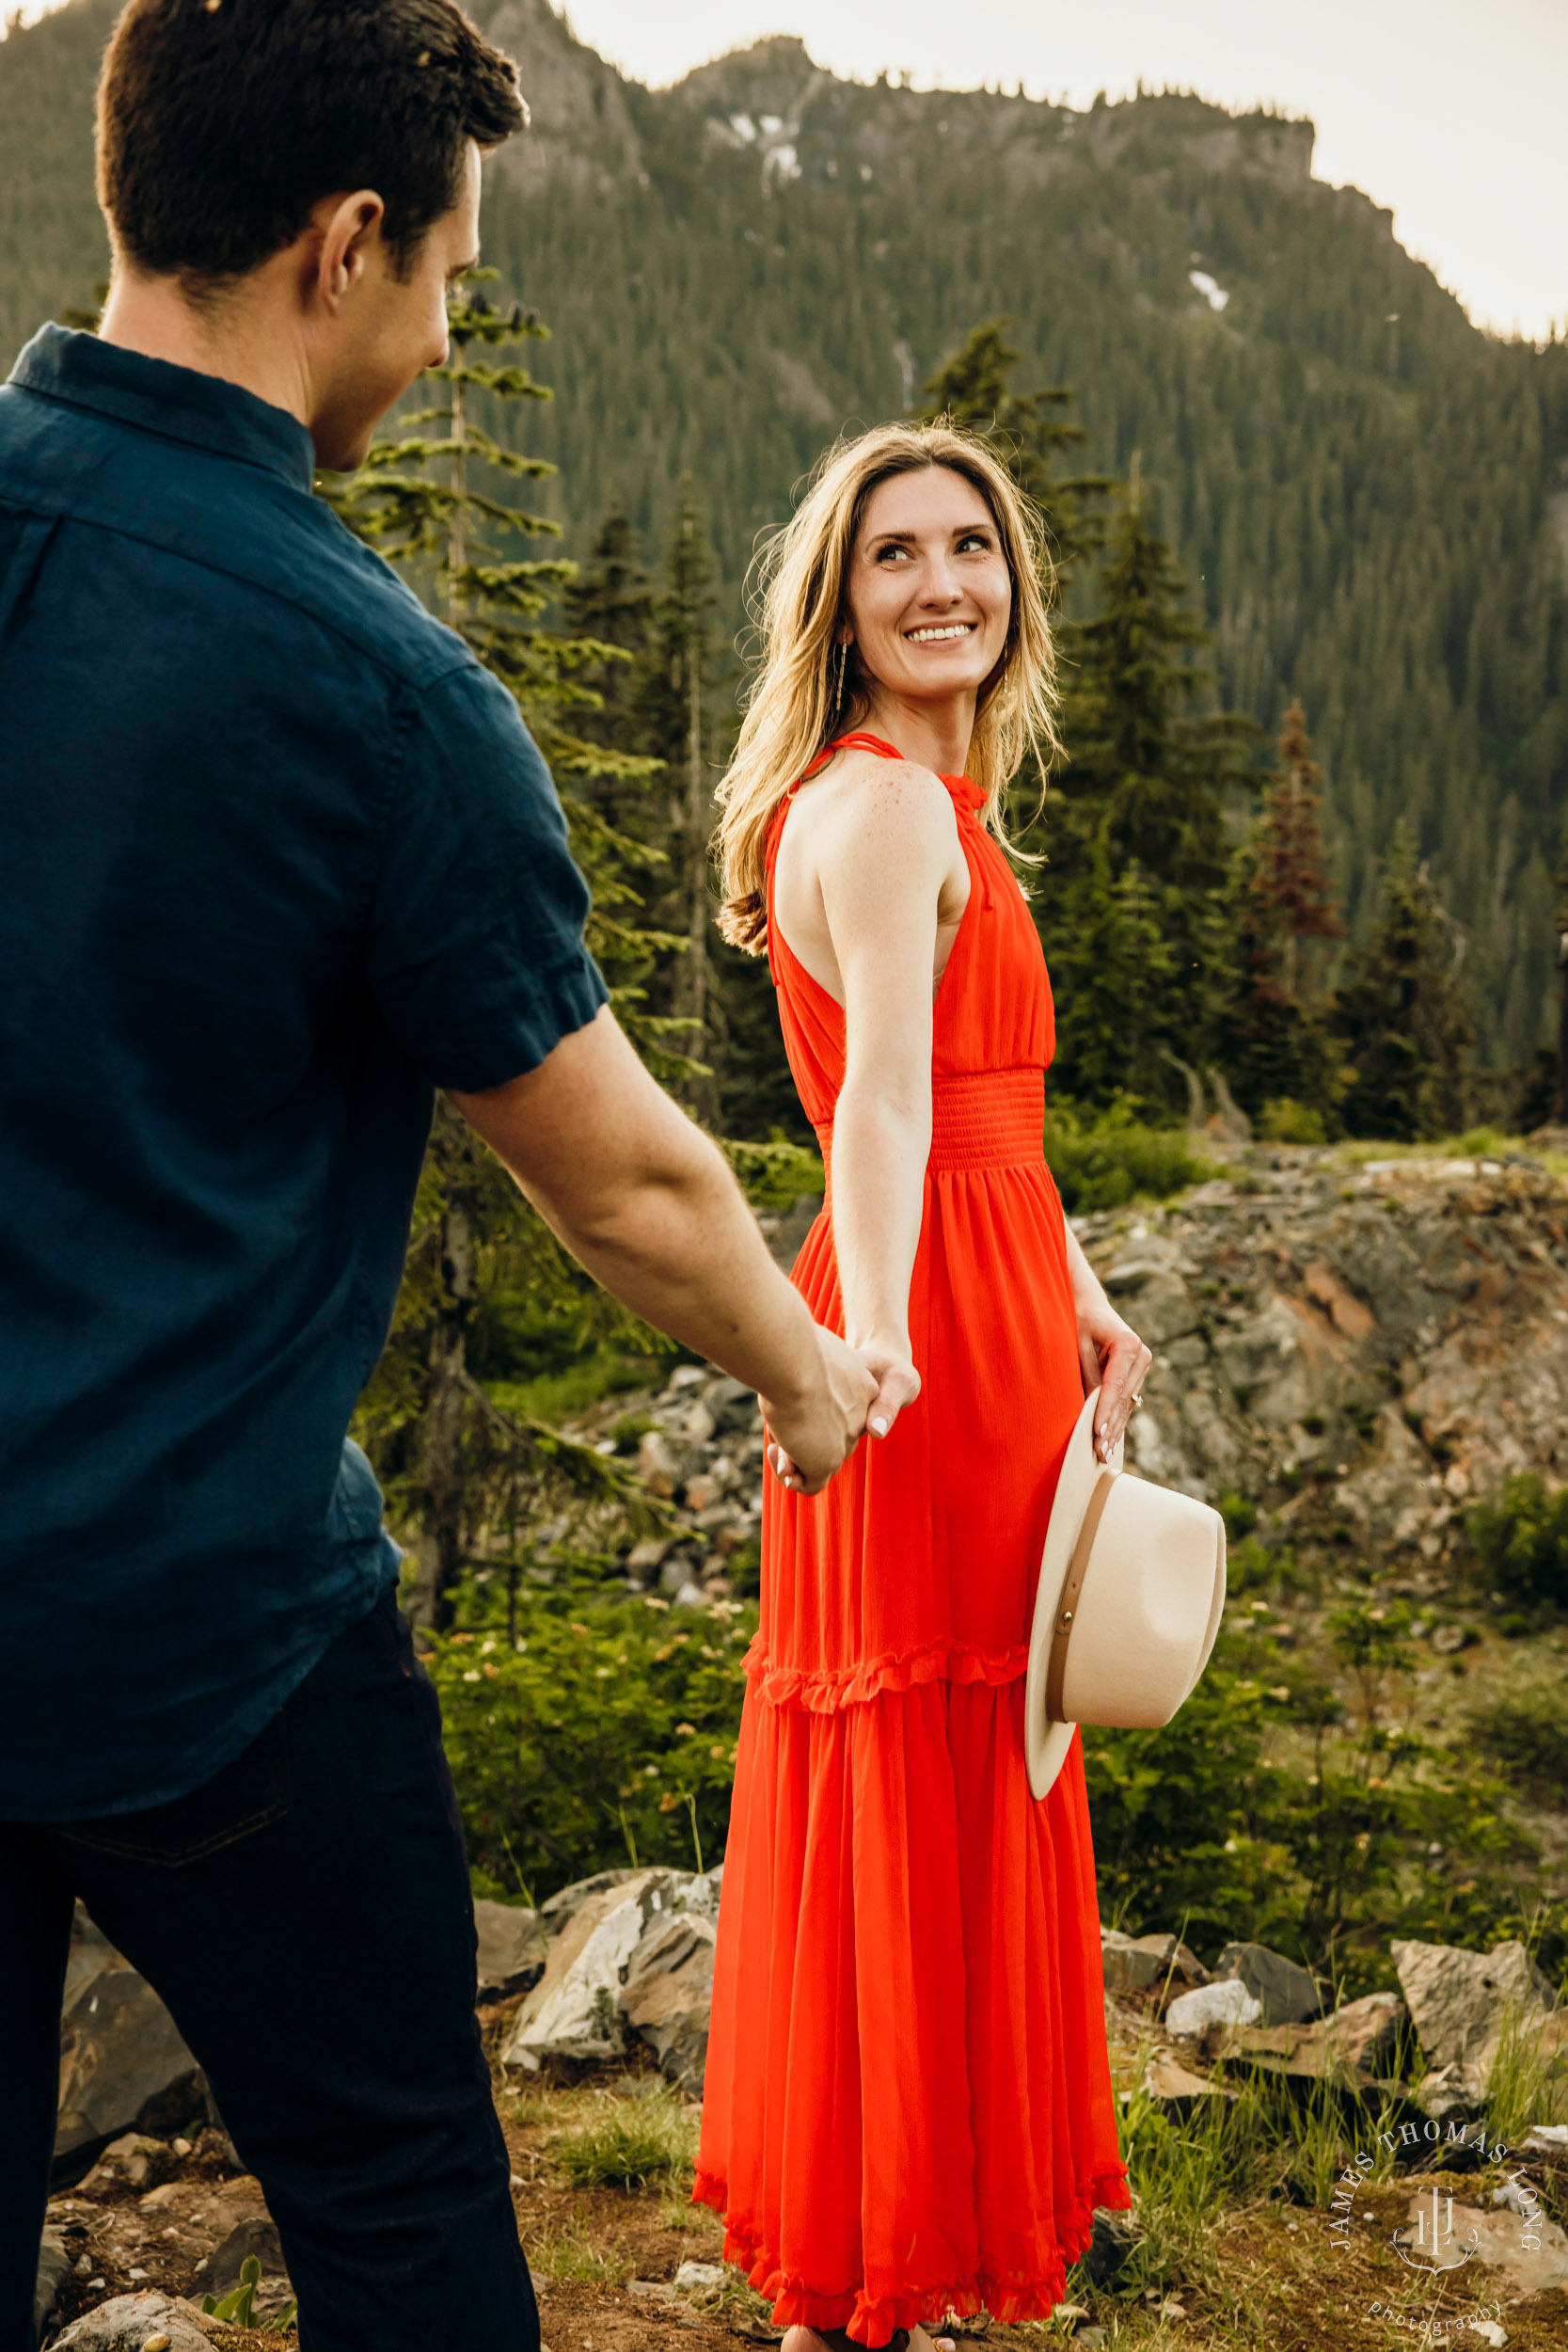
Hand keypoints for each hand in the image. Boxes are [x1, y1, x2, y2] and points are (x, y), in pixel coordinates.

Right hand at [760, 1327, 878, 1495]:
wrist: (795, 1363)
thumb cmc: (796, 1346)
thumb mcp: (809, 1341)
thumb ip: (806, 1349)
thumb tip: (782, 1328)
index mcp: (862, 1385)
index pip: (844, 1409)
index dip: (817, 1411)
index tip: (794, 1400)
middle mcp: (859, 1416)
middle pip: (831, 1436)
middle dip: (803, 1437)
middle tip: (779, 1426)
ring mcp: (844, 1441)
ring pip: (820, 1461)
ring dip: (794, 1458)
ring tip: (776, 1443)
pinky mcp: (825, 1462)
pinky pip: (811, 1483)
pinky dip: (792, 1477)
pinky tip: (778, 1455)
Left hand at [1076, 1297, 1150, 1463]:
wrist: (1088, 1305)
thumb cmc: (1078, 1319)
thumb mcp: (1077, 1344)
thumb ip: (1085, 1374)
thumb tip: (1087, 1409)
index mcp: (1128, 1344)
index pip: (1114, 1385)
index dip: (1104, 1411)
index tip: (1097, 1433)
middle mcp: (1141, 1356)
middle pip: (1123, 1399)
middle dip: (1110, 1427)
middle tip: (1100, 1453)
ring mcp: (1141, 1366)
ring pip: (1126, 1404)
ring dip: (1115, 1429)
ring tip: (1105, 1453)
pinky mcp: (1136, 1374)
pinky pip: (1125, 1401)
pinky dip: (1116, 1420)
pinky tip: (1110, 1440)